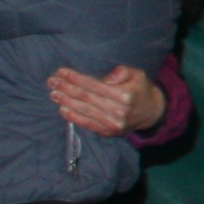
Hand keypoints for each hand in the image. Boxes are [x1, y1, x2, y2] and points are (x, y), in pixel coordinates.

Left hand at [47, 65, 164, 135]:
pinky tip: (62, 109)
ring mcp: (112, 124)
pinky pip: (87, 124)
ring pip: (85, 111)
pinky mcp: (108, 132)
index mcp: (125, 95)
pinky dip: (73, 117)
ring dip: (66, 102)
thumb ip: (122, 72)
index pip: (95, 85)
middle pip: (87, 98)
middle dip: (67, 88)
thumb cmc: (140, 89)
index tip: (62, 72)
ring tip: (53, 93)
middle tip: (52, 81)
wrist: (151, 112)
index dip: (76, 78)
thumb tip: (106, 79)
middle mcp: (118, 111)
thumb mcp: (137, 74)